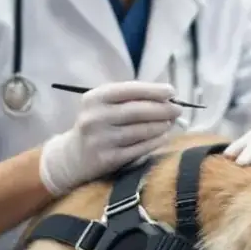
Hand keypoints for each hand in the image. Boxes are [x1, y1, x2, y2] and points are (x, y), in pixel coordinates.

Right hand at [39, 81, 181, 194]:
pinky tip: (163, 136)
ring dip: (161, 125)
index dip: (154, 90)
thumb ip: (131, 99)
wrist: (72, 157)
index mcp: (95, 98)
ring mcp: (100, 140)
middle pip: (138, 111)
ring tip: (170, 122)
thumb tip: (168, 97)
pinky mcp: (107, 159)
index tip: (172, 91)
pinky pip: (139, 148)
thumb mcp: (104, 106)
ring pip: (141, 130)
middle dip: (163, 109)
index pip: (130, 90)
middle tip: (178, 109)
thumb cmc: (98, 124)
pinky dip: (155, 141)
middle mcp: (95, 117)